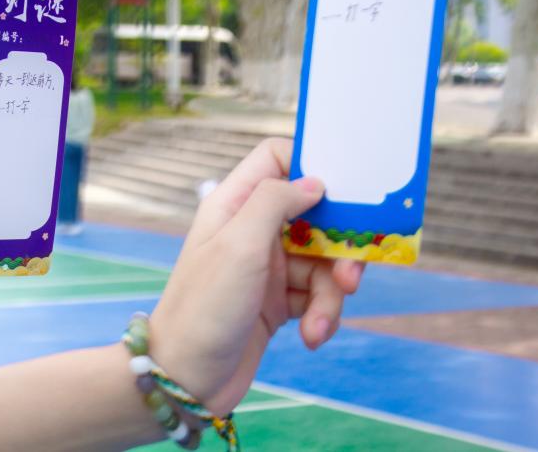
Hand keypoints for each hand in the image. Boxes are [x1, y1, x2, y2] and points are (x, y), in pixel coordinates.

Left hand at [148, 138, 363, 414]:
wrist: (185, 378)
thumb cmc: (204, 307)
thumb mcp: (239, 245)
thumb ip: (275, 203)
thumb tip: (314, 181)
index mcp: (234, 204)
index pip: (276, 159)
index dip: (311, 166)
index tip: (344, 192)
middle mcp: (250, 229)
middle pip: (314, 214)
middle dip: (339, 247)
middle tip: (351, 275)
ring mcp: (265, 266)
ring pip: (322, 262)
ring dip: (331, 295)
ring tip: (319, 324)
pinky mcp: (276, 301)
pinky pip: (317, 296)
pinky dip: (321, 315)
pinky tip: (311, 336)